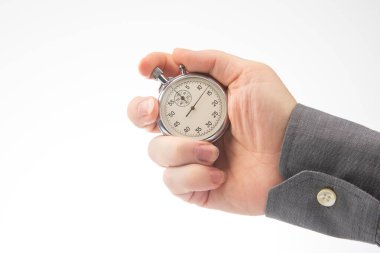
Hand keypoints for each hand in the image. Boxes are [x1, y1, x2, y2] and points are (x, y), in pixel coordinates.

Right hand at [128, 49, 295, 214]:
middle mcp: (190, 127)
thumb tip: (175, 53)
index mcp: (200, 101)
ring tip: (213, 152)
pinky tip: (218, 174)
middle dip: (139, 112)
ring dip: (181, 149)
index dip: (151, 71)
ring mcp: (190, 157)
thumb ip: (212, 61)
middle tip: (152, 111)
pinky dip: (194, 176)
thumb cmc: (275, 116)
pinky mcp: (194, 185)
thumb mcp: (249, 75)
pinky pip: (173, 181)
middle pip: (145, 118)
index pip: (165, 83)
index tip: (145, 68)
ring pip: (157, 151)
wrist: (292, 159)